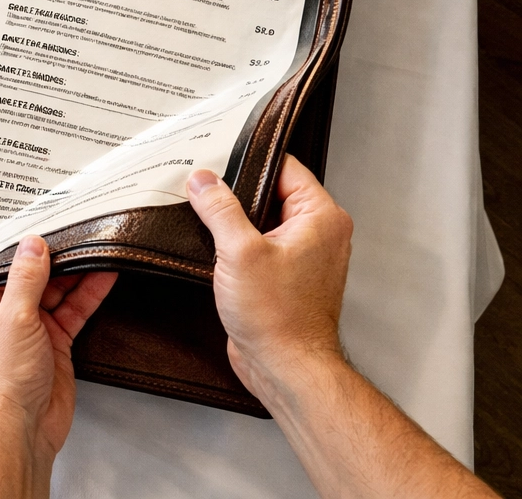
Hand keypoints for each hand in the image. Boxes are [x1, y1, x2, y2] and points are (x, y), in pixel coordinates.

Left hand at [0, 236, 116, 498]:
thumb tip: (32, 245)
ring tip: (98, 250)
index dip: (28, 250)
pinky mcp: (51, 345)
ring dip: (77, 275)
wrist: (21, 430)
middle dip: (58, 261)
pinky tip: (102, 278)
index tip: (50, 230)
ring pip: (55, 293)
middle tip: (82, 237)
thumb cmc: (0, 385)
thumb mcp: (13, 319)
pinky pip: (71, 313)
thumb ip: (26, 279)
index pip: (4, 268)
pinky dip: (87, 296)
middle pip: (33, 278)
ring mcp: (27, 331)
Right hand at [186, 155, 352, 401]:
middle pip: (270, 190)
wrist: (285, 368)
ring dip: (231, 219)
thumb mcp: (240, 252)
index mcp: (321, 217)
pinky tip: (210, 245)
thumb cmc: (280, 319)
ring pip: (260, 218)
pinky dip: (234, 242)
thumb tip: (204, 181)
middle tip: (202, 185)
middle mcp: (317, 233)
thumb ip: (220, 209)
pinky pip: (256, 244)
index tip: (217, 156)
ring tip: (202, 215)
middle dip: (234, 190)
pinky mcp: (282, 275)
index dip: (248, 159)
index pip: (284, 166)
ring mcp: (301, 255)